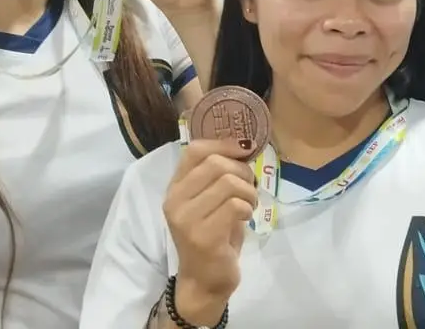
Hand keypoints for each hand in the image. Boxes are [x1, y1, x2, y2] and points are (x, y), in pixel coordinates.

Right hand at [163, 139, 257, 306]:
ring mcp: (187, 219)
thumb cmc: (213, 237)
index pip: (195, 150)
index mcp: (175, 188)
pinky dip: (248, 209)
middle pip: (216, 163)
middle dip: (243, 171)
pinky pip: (236, 205)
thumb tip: (244, 146)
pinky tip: (245, 219)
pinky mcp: (203, 235)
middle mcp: (175, 200)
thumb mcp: (210, 201)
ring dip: (249, 192)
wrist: (205, 280)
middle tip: (249, 188)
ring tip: (249, 206)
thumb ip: (219, 176)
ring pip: (229, 183)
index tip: (245, 150)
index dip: (224, 143)